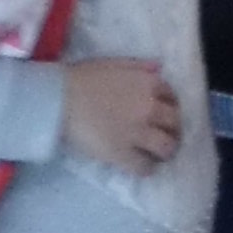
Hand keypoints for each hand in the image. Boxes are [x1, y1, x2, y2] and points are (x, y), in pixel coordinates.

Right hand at [60, 56, 181, 168]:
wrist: (58, 99)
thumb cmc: (81, 78)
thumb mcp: (114, 63)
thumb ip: (139, 66)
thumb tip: (159, 68)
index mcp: (148, 84)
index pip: (173, 97)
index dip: (170, 106)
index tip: (165, 112)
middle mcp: (149, 108)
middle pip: (175, 123)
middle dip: (173, 129)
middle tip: (165, 134)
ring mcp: (138, 133)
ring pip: (166, 147)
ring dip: (165, 150)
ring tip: (158, 154)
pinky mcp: (122, 154)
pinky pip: (144, 167)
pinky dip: (146, 168)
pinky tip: (141, 166)